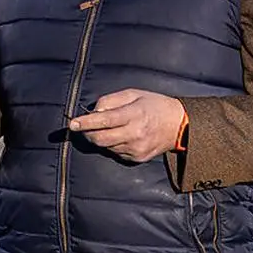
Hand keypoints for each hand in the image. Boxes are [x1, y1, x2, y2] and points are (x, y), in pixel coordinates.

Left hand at [68, 89, 184, 162]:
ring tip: (108, 128)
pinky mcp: (138, 158)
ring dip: (100, 138)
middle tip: (82, 127)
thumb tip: (93, 112)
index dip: (86, 123)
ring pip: (106, 147)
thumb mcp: (133, 93)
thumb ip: (110, 101)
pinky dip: (111, 145)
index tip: (72, 124)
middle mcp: (135, 134)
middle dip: (87, 133)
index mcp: (134, 114)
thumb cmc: (154, 105)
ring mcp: (136, 149)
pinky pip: (115, 153)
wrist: (179, 125)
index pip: (105, 120)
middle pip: (101, 139)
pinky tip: (120, 136)